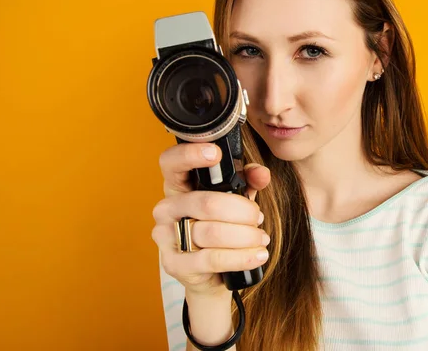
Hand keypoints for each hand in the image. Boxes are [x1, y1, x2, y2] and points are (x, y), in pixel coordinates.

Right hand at [151, 142, 270, 297]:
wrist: (211, 274)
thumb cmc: (220, 227)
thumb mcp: (236, 200)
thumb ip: (249, 181)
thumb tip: (261, 173)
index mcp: (177, 186)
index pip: (171, 163)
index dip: (190, 155)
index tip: (215, 154)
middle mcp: (166, 208)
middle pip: (206, 203)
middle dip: (242, 211)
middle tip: (258, 218)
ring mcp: (166, 237)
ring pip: (211, 232)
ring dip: (245, 236)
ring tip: (261, 238)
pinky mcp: (174, 264)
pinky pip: (211, 259)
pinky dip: (241, 257)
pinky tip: (257, 255)